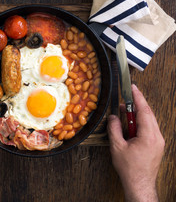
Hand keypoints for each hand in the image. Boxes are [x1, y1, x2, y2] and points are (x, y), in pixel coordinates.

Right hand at [107, 84, 164, 201]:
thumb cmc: (130, 169)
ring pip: (150, 120)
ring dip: (138, 114)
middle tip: (125, 98)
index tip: (133, 88)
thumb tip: (113, 117)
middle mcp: (157, 137)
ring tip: (125, 111)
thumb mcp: (117, 147)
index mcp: (149, 136)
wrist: (140, 184)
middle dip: (136, 104)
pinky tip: (131, 124)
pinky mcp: (157, 145)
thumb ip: (114, 129)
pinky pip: (150, 128)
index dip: (138, 97)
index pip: (144, 111)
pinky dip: (140, 122)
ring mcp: (159, 141)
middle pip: (148, 114)